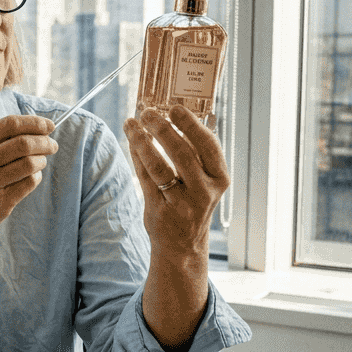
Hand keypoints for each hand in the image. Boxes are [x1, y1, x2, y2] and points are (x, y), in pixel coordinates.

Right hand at [0, 115, 57, 258]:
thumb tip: (36, 129)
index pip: (9, 125)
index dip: (34, 123)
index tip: (49, 126)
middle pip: (23, 144)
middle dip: (44, 142)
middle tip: (52, 145)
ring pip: (29, 163)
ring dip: (41, 161)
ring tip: (40, 162)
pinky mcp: (0, 203)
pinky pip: (29, 183)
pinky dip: (36, 177)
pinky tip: (31, 177)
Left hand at [124, 107, 229, 257]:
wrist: (183, 244)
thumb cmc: (193, 201)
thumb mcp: (205, 180)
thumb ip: (195, 152)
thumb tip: (174, 115)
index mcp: (220, 178)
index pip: (208, 145)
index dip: (191, 124)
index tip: (175, 107)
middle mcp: (204, 192)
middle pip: (182, 153)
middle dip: (163, 129)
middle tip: (148, 112)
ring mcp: (181, 203)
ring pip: (159, 166)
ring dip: (143, 141)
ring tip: (132, 124)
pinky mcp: (159, 210)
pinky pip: (144, 178)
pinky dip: (137, 156)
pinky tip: (131, 141)